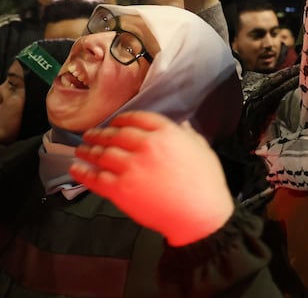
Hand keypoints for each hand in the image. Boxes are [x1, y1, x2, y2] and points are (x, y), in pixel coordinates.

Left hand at [70, 110, 234, 245]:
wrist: (199, 214)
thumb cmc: (205, 183)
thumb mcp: (202, 149)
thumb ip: (187, 135)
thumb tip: (180, 126)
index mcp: (167, 134)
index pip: (136, 118)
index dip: (121, 119)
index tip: (114, 122)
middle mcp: (146, 146)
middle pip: (116, 134)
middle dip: (100, 133)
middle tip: (91, 134)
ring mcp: (131, 167)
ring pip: (102, 154)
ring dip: (88, 150)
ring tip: (81, 149)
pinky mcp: (120, 189)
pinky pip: (95, 178)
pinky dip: (83, 172)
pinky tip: (76, 168)